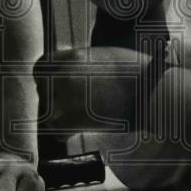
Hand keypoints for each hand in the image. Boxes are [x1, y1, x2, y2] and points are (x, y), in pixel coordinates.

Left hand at [37, 46, 154, 131]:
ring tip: (72, 120)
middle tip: (66, 106)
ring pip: (48, 111)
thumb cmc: (136, 72)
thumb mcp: (105, 56)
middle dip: (52, 99)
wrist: (150, 91)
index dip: (44, 78)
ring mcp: (67, 96)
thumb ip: (82, 62)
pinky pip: (57, 130)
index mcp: (73, 56)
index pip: (40, 67)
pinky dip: (63, 134)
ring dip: (57, 117)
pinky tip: (74, 133)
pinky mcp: (75, 118)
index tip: (52, 85)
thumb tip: (71, 72)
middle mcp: (65, 74)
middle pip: (43, 90)